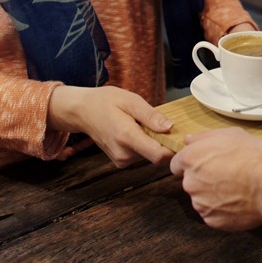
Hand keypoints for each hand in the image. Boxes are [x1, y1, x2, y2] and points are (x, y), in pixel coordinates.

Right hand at [47, 85, 174, 167]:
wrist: (82, 111)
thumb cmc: (105, 102)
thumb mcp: (130, 100)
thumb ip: (151, 115)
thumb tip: (170, 127)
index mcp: (126, 137)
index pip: (159, 155)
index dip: (173, 148)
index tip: (179, 136)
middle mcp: (123, 154)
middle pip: (156, 155)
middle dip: (162, 141)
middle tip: (157, 123)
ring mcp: (121, 160)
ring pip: (149, 155)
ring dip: (151, 142)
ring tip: (141, 125)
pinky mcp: (120, 162)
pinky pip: (140, 156)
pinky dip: (143, 145)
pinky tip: (134, 132)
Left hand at [170, 127, 261, 230]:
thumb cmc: (253, 158)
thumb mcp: (231, 134)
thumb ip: (205, 136)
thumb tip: (190, 140)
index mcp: (191, 158)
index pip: (177, 164)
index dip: (191, 163)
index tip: (204, 164)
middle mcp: (190, 182)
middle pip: (189, 181)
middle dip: (203, 178)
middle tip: (225, 174)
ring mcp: (200, 203)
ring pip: (200, 198)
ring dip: (212, 195)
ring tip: (234, 188)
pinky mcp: (212, 220)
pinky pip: (212, 213)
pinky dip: (221, 209)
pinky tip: (236, 200)